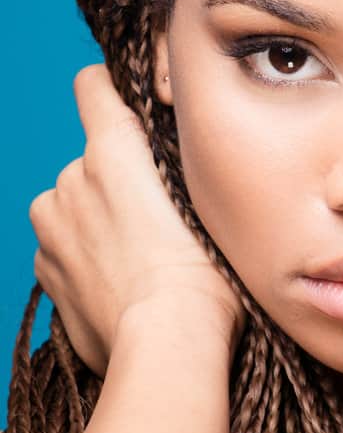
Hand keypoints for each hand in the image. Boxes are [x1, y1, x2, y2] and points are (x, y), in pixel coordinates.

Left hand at [28, 64, 244, 375]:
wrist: (168, 344)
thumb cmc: (204, 276)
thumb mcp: (208, 207)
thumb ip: (179, 174)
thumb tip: (175, 163)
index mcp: (112, 152)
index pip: (94, 88)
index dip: (109, 89)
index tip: (126, 106)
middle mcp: (70, 179)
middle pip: (94, 161)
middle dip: (120, 182)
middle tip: (162, 220)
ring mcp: (50, 226)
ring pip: (77, 205)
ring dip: (100, 220)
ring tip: (143, 258)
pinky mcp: (43, 270)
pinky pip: (65, 247)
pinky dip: (87, 257)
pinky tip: (123, 283)